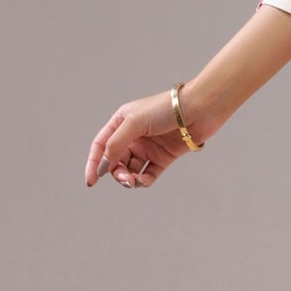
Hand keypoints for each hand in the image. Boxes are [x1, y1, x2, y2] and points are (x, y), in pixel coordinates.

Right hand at [85, 90, 200, 188]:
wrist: (199, 110)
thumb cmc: (166, 109)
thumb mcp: (135, 123)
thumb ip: (116, 144)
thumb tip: (103, 165)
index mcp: (121, 122)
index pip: (101, 145)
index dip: (94, 163)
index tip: (91, 181)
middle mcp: (133, 135)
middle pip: (116, 161)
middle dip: (116, 173)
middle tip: (125, 179)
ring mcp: (149, 147)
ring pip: (131, 169)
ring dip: (129, 178)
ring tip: (134, 181)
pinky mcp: (164, 157)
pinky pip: (148, 174)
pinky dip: (144, 180)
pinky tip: (144, 181)